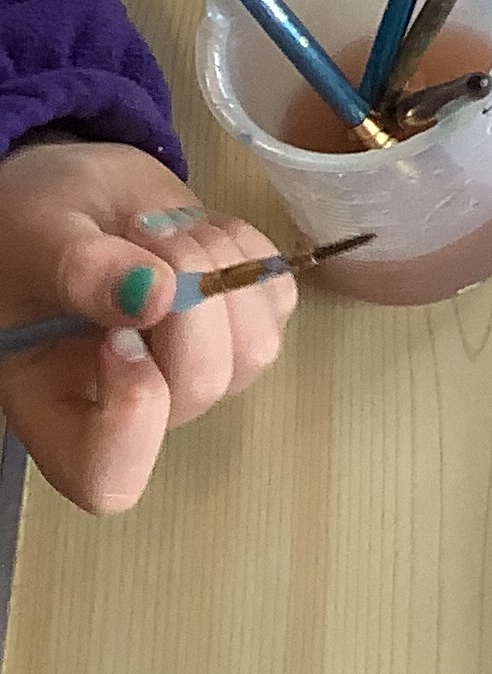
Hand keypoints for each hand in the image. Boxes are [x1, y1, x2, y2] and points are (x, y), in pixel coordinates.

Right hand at [0, 139, 296, 513]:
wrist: (76, 194)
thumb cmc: (33, 228)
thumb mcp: (38, 240)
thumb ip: (83, 271)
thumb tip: (156, 297)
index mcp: (60, 412)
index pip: (111, 478)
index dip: (134, 414)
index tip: (118, 336)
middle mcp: (137, 406)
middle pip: (201, 388)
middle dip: (189, 296)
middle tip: (142, 233)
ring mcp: (198, 367)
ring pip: (254, 350)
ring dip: (218, 267)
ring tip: (163, 229)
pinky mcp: (241, 320)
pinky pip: (277, 299)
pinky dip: (246, 250)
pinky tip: (197, 230)